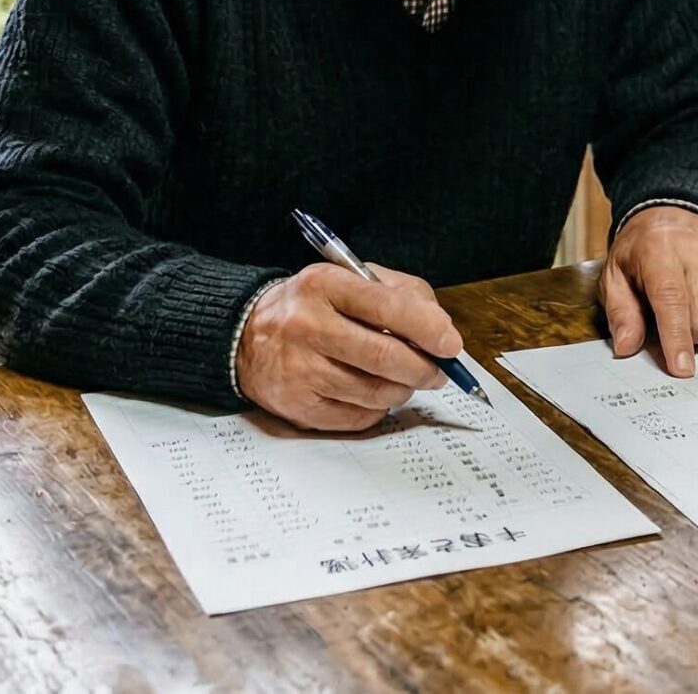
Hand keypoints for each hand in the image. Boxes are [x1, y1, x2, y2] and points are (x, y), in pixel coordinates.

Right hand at [235, 262, 465, 430]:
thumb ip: (400, 294)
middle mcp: (307, 326)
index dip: (427, 328)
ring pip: (375, 392)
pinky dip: (378, 409)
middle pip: (383, 357)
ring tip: (404, 379)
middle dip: (423, 368)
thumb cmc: (313, 307)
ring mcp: (300, 369)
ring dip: (403, 389)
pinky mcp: (297, 406)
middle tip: (438, 372)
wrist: (246, 336)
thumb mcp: (350, 280)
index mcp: (324, 285)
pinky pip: (357, 417)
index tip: (451, 344)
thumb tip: (441, 328)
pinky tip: (373, 394)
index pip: (386, 307)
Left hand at [599, 206, 697, 376]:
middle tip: (675, 319)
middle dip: (688, 335)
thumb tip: (626, 346)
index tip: (682, 368)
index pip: (673, 301)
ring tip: (695, 307)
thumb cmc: (643, 253)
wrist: (674, 217)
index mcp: (659, 251)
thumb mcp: (616, 278)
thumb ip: (621, 314)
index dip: (677, 338)